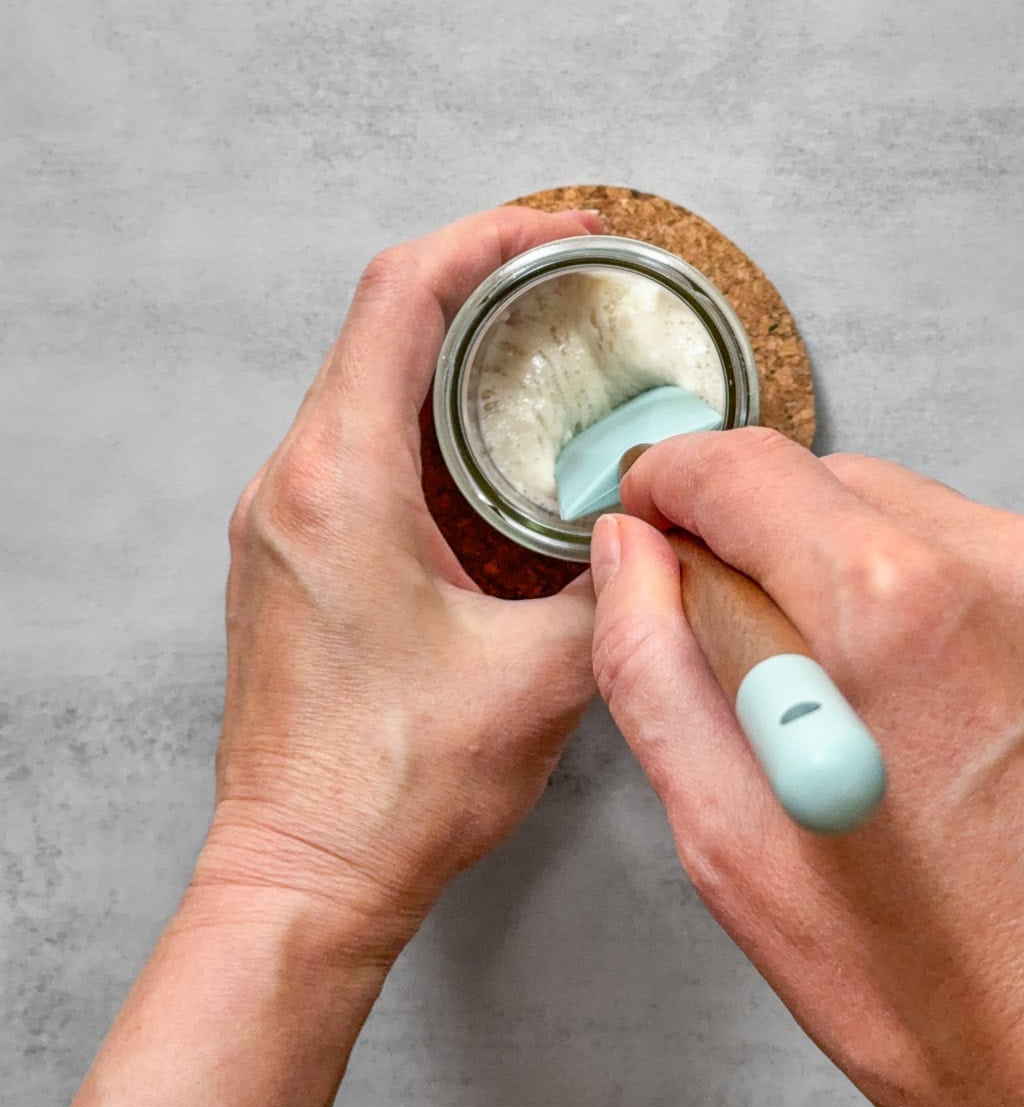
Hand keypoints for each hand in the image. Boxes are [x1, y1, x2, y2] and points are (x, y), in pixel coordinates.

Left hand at [196, 204, 602, 957]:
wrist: (302, 876)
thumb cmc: (391, 788)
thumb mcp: (540, 678)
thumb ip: (616, 585)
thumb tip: (661, 531)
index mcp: (339, 482)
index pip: (401, 297)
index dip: (487, 240)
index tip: (560, 231)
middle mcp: (292, 483)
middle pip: (377, 323)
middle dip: (477, 281)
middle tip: (564, 276)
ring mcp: (280, 518)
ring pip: (362, 380)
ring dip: (448, 348)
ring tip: (536, 346)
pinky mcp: (289, 553)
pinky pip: (353, 441)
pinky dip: (422, 414)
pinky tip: (486, 445)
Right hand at [591, 429, 1023, 1106]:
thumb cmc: (960, 1004)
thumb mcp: (737, 851)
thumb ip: (654, 669)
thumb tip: (630, 559)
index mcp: (890, 614)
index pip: (741, 466)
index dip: (673, 487)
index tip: (656, 521)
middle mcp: (1007, 570)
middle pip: (830, 480)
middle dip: (767, 546)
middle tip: (760, 662)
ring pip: (918, 515)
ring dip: (865, 579)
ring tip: (875, 714)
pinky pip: (1006, 558)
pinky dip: (959, 606)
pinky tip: (958, 713)